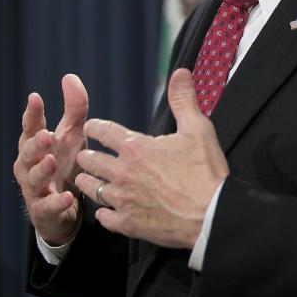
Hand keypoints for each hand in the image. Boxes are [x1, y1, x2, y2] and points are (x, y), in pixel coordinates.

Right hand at [13, 74, 89, 244]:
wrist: (64, 206)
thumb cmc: (65, 164)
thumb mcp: (73, 135)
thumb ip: (74, 108)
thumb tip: (70, 76)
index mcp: (36, 145)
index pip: (31, 127)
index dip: (32, 113)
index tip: (35, 97)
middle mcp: (30, 166)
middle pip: (27, 153)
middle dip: (35, 144)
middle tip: (45, 134)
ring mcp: (35, 188)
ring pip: (33, 179)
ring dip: (41, 170)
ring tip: (51, 161)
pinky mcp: (43, 210)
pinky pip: (48, 206)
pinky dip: (57, 202)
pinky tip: (68, 197)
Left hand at [75, 68, 228, 248]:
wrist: (211, 214)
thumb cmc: (205, 170)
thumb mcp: (198, 129)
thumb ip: (184, 100)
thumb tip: (180, 72)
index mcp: (136, 147)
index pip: (105, 132)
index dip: (95, 127)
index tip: (90, 126)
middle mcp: (123, 172)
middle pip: (91, 161)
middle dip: (87, 156)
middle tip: (85, 155)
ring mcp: (123, 200)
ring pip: (91, 189)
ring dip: (87, 182)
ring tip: (85, 180)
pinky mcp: (127, 224)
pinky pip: (103, 217)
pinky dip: (101, 212)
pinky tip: (104, 210)